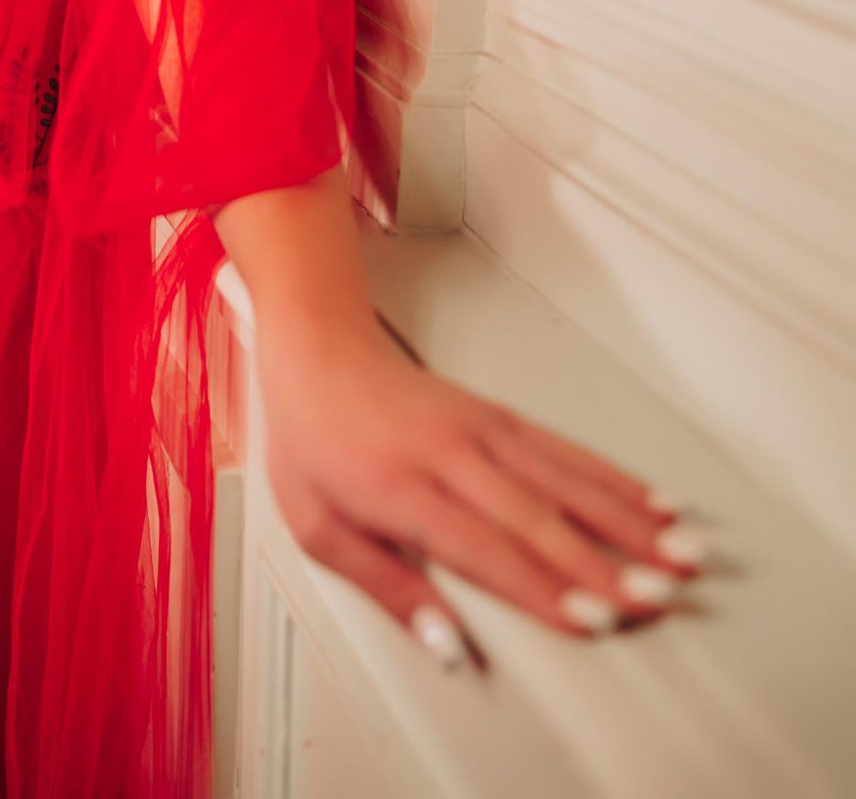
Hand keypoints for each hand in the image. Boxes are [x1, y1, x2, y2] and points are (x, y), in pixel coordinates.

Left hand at [255, 307, 706, 666]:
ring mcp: (481, 428)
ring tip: (683, 552)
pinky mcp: (499, 415)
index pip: (486, 547)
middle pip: (539, 515)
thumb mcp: (317, 528)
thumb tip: (447, 645)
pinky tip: (654, 499)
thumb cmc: (314, 442)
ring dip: (629, 519)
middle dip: (606, 562)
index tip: (594, 620)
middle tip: (658, 598)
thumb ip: (387, 590)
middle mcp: (451, 453)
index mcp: (402, 487)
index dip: (544, 588)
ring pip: (566, 479)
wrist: (320, 351)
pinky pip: (564, 448)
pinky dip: (614, 476)